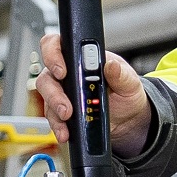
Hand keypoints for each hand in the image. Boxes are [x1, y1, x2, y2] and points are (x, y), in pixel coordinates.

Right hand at [37, 31, 152, 160]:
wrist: (128, 119)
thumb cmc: (126, 93)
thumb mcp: (130, 83)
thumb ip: (121, 74)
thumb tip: (112, 65)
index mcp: (82, 58)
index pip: (57, 45)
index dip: (53, 54)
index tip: (62, 71)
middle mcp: (68, 73)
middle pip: (47, 76)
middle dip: (53, 92)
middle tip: (66, 106)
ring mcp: (63, 92)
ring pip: (47, 97)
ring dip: (54, 110)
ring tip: (67, 119)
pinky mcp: (62, 111)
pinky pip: (53, 117)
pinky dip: (57, 125)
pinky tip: (65, 131)